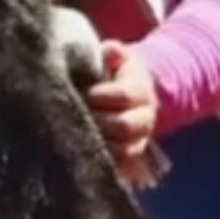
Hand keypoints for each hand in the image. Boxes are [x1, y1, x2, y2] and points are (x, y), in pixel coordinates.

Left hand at [87, 40, 158, 179]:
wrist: (129, 97)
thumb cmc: (114, 74)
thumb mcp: (115, 58)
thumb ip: (113, 52)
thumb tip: (108, 50)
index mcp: (141, 91)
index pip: (125, 95)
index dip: (102, 95)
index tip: (86, 93)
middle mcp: (145, 119)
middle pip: (124, 126)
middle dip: (97, 120)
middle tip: (74, 114)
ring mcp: (138, 142)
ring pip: (122, 150)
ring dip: (97, 143)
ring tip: (74, 134)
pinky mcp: (128, 159)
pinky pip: (118, 168)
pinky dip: (100, 162)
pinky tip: (80, 153)